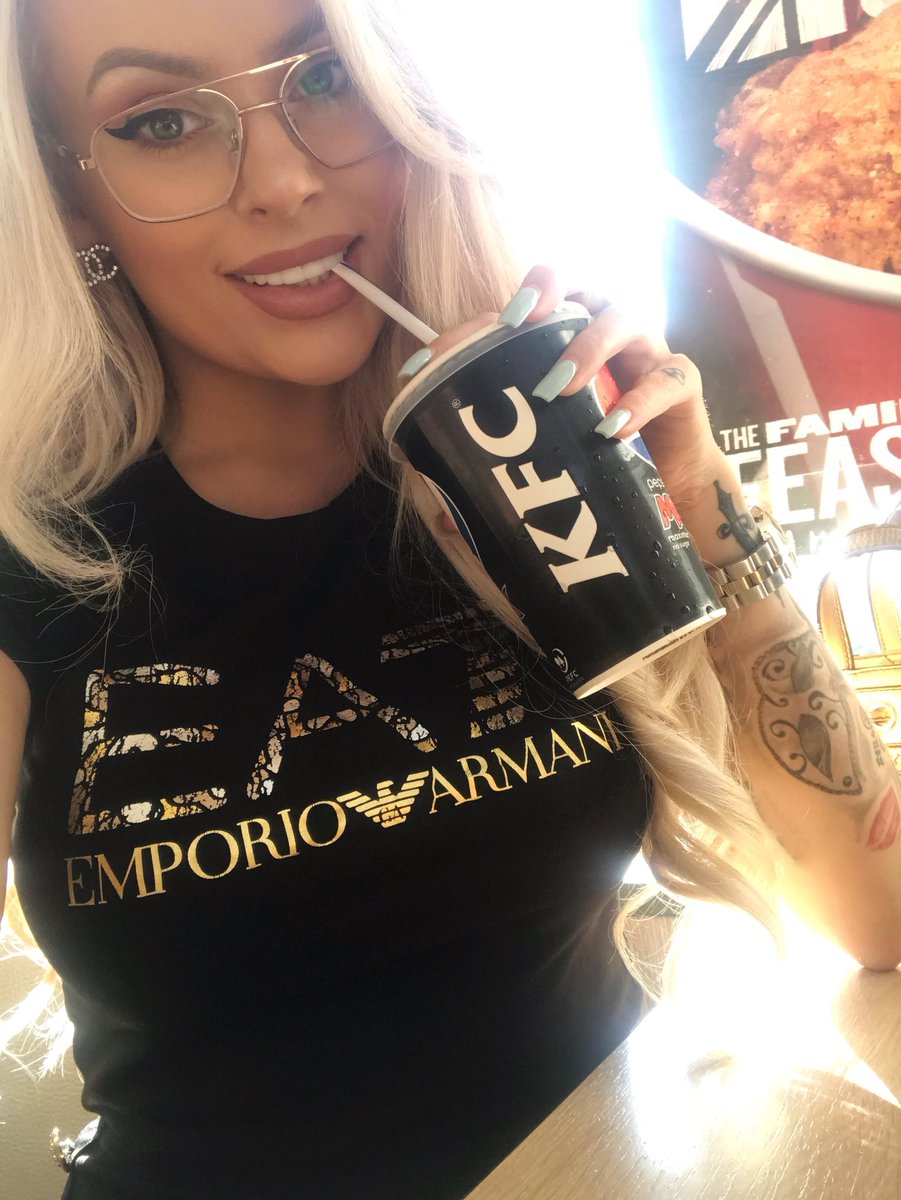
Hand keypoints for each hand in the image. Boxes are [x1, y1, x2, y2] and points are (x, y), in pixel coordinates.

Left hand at [399, 265, 725, 517]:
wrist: (675, 491)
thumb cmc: (603, 460)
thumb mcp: (548, 461)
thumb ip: (502, 481)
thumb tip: (447, 525)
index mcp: (563, 342)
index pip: (518, 316)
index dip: (473, 329)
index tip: (435, 360)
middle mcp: (603, 334)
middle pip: (577, 288)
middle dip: (546, 292)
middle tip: (519, 321)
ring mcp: (645, 353)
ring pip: (622, 320)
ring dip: (588, 347)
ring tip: (560, 386)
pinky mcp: (682, 384)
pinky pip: (667, 379)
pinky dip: (640, 401)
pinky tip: (613, 429)